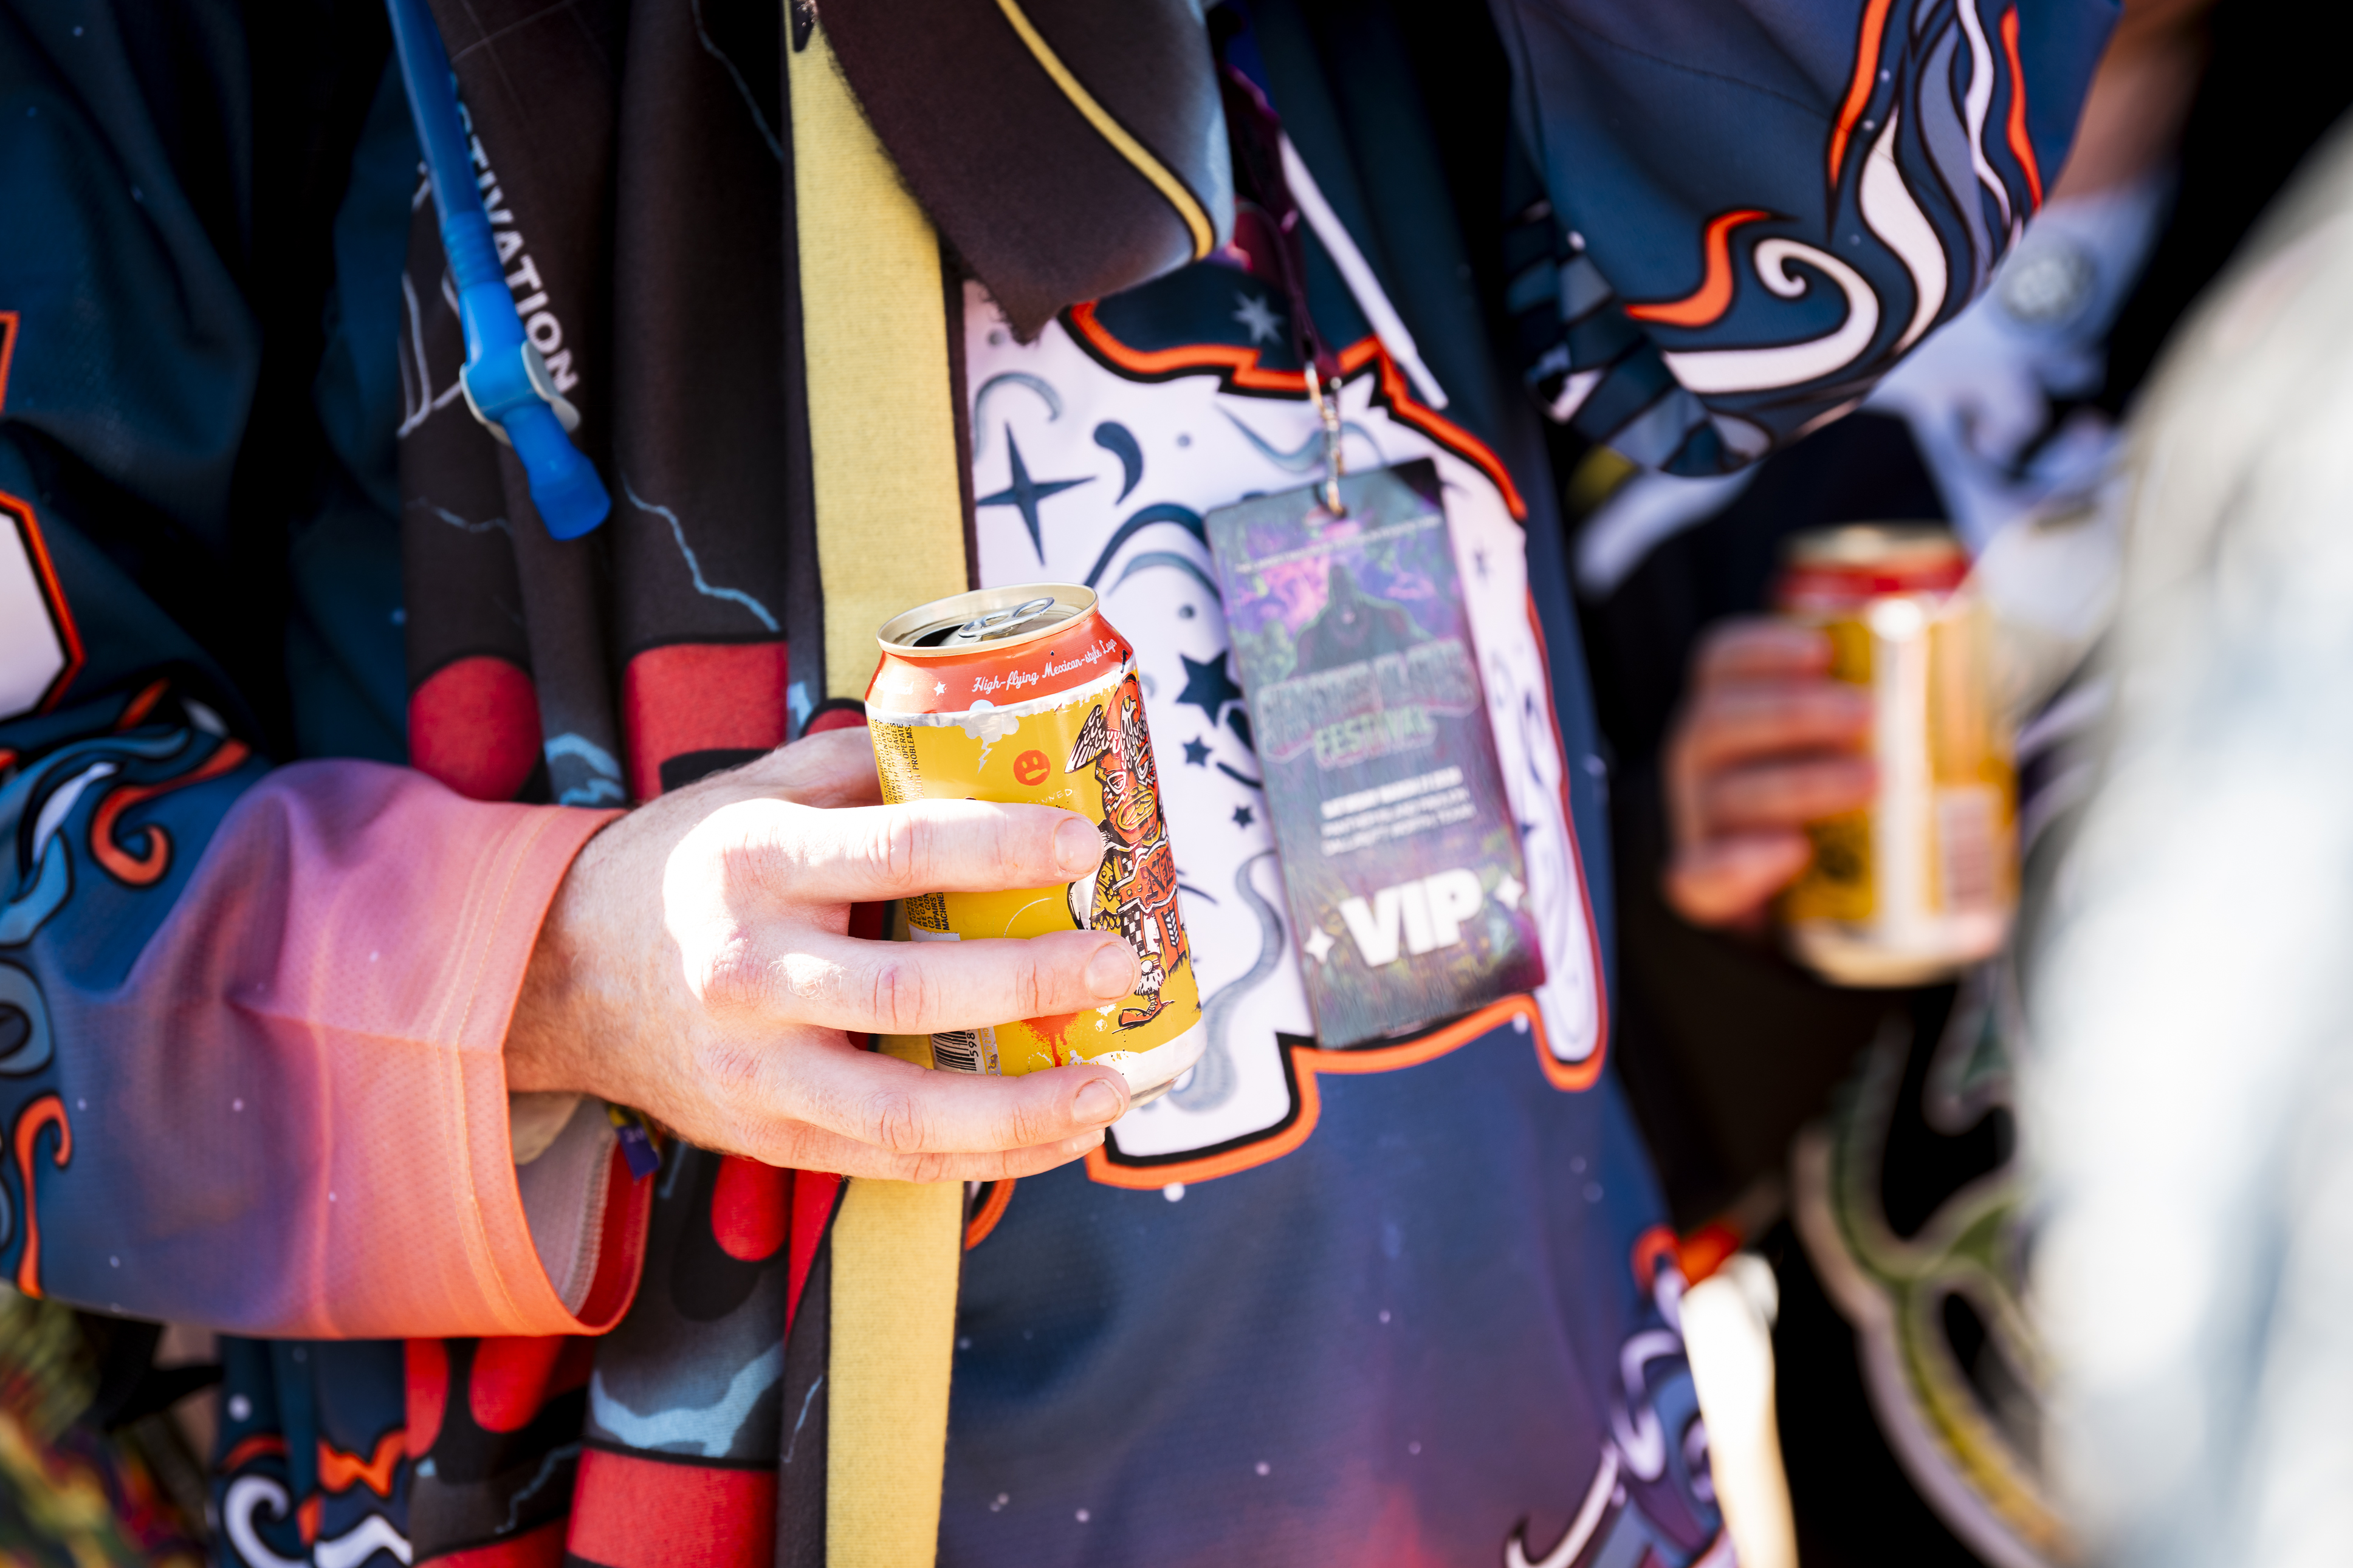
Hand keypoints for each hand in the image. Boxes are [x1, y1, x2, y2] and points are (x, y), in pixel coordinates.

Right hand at [505, 726, 1141, 1180]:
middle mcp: (749, 971)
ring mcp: (755, 1069)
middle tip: (1117, 963)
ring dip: (1025, 1106)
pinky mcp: (767, 1137)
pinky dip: (988, 1158)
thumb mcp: (757, 794)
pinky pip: (893, 1161)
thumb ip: (866, 773)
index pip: (896, 852)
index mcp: (755, 862)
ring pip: (905, 1110)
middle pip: (909, 992)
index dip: (1000, 849)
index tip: (1085, 844)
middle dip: (1029, 982)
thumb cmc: (691, 870)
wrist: (564, 975)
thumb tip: (997, 746)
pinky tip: (1060, 1137)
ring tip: (1113, 1085)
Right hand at [1662, 618, 1875, 929]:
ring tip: (1870, 781)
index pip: (1723, 661)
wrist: (1813, 891)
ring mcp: (1700, 818)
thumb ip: (1899, 698)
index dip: (1765, 650)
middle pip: (1722, 721)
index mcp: (1729, 704)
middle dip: (1794, 713)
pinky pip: (1699, 875)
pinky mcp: (1705, 883)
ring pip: (1728, 794)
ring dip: (1799, 782)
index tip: (1824, 651)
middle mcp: (1702, 756)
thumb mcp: (1856, 735)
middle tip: (1868, 714)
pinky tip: (1793, 851)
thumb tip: (1991, 659)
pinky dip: (1740, 864)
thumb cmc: (1837, 788)